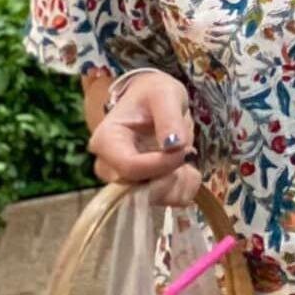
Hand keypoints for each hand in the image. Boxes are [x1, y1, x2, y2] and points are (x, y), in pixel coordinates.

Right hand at [91, 72, 199, 205]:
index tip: (184, 150)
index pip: (129, 167)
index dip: (161, 164)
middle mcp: (109, 167)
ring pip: (156, 199)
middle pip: (139, 189)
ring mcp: (125, 182)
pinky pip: (169, 200)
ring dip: (181, 181)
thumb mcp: (164, 94)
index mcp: (106, 141)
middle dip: (171, 175)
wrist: (151, 102)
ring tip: (187, 154)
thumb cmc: (152, 94)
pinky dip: (185, 187)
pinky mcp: (143, 189)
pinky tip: (188, 168)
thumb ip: (169, 118)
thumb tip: (176, 146)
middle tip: (187, 151)